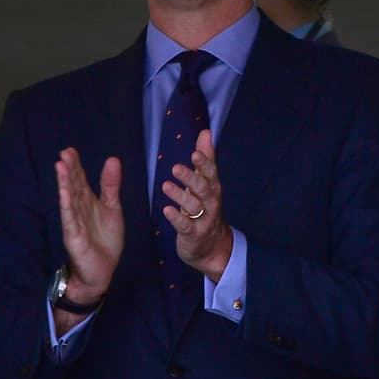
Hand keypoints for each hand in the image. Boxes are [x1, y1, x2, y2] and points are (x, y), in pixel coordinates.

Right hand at [55, 147, 123, 304]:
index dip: (76, 166)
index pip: (80, 180)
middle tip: (64, 153)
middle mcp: (79, 210)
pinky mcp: (74, 237)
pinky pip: (70, 219)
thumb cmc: (105, 241)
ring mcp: (75, 223)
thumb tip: (112, 159)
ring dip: (64, 183)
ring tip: (60, 166)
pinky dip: (67, 206)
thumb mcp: (112, 208)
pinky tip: (64, 193)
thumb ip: (111, 186)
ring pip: (69, 200)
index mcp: (88, 202)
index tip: (70, 150)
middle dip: (69, 170)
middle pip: (73, 187)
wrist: (102, 272)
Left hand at [161, 129, 232, 281]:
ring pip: (193, 206)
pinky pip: (185, 226)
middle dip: (191, 178)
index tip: (195, 152)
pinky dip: (176, 218)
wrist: (213, 246)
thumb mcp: (207, 182)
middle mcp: (210, 202)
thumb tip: (206, 132)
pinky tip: (166, 210)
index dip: (204, 162)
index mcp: (212, 187)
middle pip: (203, 188)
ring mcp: (203, 219)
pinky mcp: (193, 234)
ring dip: (179, 196)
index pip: (210, 172)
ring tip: (165, 186)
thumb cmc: (206, 208)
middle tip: (176, 168)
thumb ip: (206, 157)